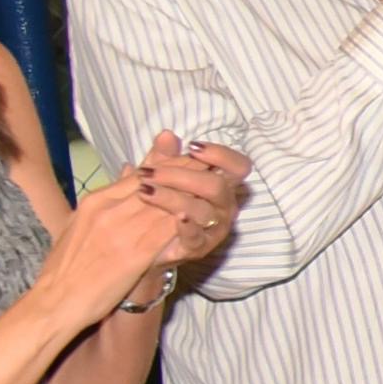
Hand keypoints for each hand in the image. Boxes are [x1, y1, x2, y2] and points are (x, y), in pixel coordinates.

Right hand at [33, 166, 194, 335]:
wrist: (56, 300)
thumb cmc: (65, 267)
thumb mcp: (79, 224)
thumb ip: (104, 202)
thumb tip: (125, 179)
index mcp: (95, 202)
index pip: (138, 174)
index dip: (166, 165)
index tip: (187, 160)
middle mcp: (108, 210)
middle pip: (154, 182)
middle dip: (183, 172)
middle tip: (209, 164)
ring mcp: (121, 230)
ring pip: (163, 202)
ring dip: (189, 193)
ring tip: (212, 184)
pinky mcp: (134, 254)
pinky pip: (165, 231)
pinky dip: (184, 220)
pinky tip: (200, 216)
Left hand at [126, 132, 247, 270]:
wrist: (147, 246)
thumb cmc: (160, 206)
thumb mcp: (160, 179)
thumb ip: (164, 158)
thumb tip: (166, 135)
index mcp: (221, 185)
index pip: (238, 166)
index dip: (221, 155)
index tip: (193, 147)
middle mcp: (224, 206)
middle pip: (216, 186)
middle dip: (182, 175)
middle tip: (149, 172)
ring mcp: (214, 228)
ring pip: (203, 210)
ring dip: (172, 198)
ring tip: (144, 191)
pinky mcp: (200, 248)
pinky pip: (198, 238)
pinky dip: (187, 227)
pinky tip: (174, 217)